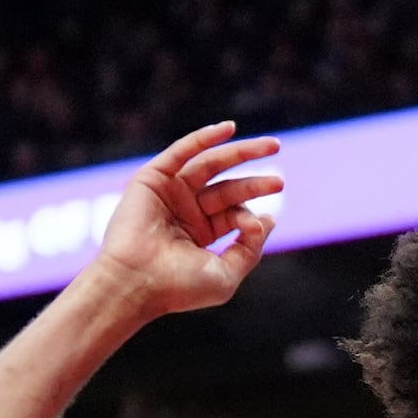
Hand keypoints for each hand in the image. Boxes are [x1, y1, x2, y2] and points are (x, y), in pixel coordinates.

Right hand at [91, 121, 282, 319]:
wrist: (136, 284)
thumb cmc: (177, 288)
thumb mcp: (225, 275)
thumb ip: (250, 250)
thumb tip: (269, 219)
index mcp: (199, 235)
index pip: (233, 213)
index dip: (248, 216)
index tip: (253, 226)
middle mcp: (185, 211)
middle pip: (227, 188)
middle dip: (255, 183)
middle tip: (280, 182)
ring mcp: (169, 193)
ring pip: (210, 165)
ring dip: (241, 152)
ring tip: (274, 147)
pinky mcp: (152, 179)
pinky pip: (181, 151)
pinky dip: (203, 138)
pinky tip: (229, 129)